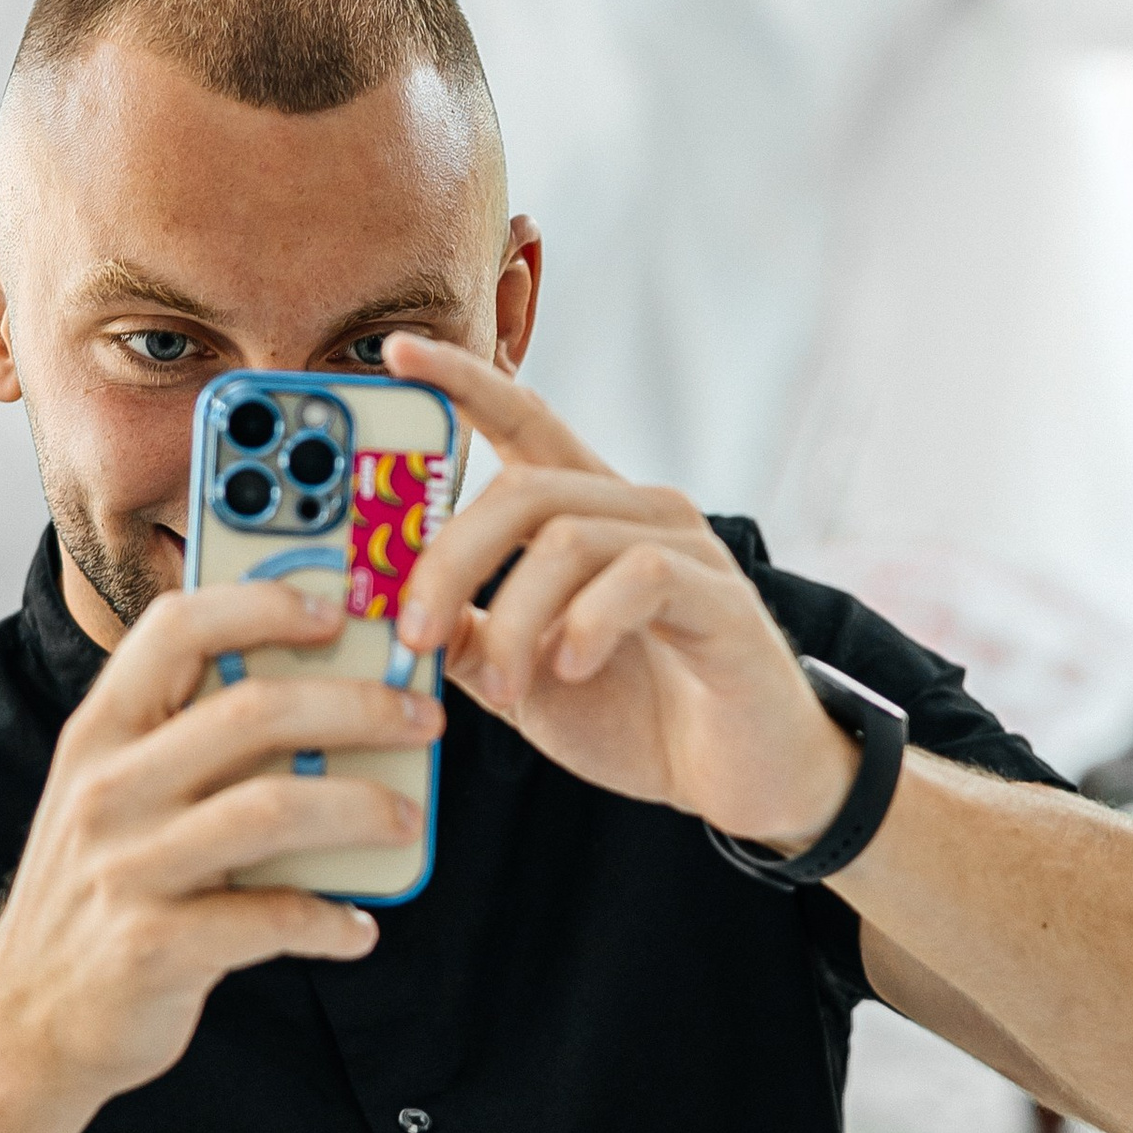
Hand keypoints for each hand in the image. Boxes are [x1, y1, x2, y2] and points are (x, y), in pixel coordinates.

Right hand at [0, 581, 440, 1105]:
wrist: (25, 1021)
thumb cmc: (95, 892)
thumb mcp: (112, 797)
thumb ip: (186, 742)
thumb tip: (323, 694)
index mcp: (99, 734)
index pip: (177, 629)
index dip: (265, 606)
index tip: (340, 613)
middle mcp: (108, 789)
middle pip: (253, 712)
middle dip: (358, 706)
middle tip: (421, 717)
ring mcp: (127, 868)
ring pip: (275, 808)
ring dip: (362, 808)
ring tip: (407, 819)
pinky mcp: (155, 947)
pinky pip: (274, 917)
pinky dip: (332, 920)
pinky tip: (357, 927)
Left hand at [383, 336, 856, 847]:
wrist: (739, 782)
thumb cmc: (636, 716)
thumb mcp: (521, 680)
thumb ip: (466, 636)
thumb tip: (394, 610)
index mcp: (587, 516)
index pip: (523, 420)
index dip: (463, 379)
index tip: (399, 350)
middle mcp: (638, 513)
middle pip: (523, 490)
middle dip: (450, 559)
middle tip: (413, 634)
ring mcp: (686, 549)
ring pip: (569, 538)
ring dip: (515, 618)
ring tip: (502, 689)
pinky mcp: (723, 599)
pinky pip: (641, 578)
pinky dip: (588, 625)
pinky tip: (571, 670)